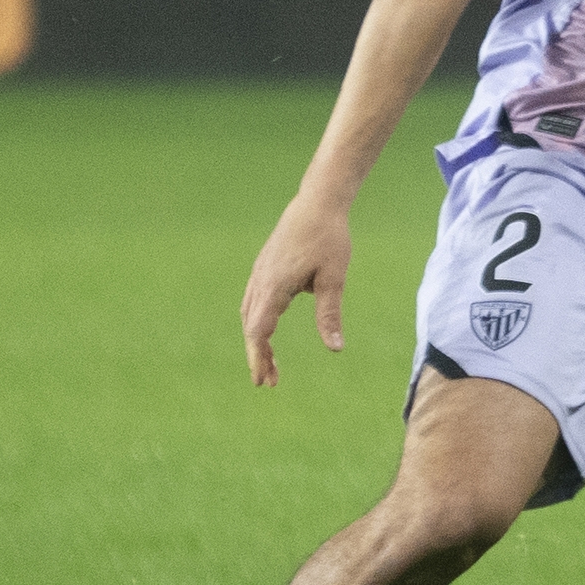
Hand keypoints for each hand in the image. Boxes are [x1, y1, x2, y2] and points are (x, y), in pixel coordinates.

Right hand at [243, 196, 350, 386]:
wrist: (317, 202)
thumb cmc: (329, 238)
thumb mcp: (334, 278)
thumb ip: (330, 314)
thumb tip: (335, 348)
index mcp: (274, 286)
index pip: (259, 331)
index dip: (260, 357)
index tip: (265, 380)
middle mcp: (261, 281)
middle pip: (251, 327)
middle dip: (258, 355)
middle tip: (268, 382)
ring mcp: (259, 273)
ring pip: (249, 314)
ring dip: (257, 339)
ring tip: (270, 362)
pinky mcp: (264, 267)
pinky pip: (253, 301)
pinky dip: (257, 321)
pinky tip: (267, 331)